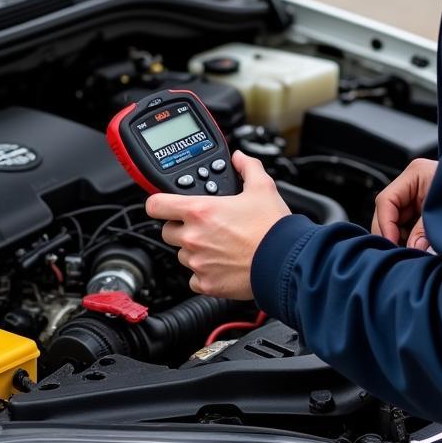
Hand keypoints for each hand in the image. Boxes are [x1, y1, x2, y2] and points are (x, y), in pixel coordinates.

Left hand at [145, 151, 291, 298]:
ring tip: (218, 245)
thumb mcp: (263, 187)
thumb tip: (239, 158)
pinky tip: (221, 264)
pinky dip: (204, 272)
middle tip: (204, 225)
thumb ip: (247, 167)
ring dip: (194, 249)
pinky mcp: (206, 284)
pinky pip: (194, 278)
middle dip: (182, 227)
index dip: (159, 203)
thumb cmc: (273, 228)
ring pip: (181, 254)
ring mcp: (198, 262)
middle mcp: (193, 237)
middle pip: (167, 231)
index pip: (155, 205)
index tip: (166, 204)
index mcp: (200, 210)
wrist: (286, 262)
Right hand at [371, 158, 437, 249]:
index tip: (391, 243)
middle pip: (386, 211)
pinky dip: (408, 238)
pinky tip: (415, 247)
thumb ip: (425, 229)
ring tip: (409, 252)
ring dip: (399, 238)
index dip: (385, 225)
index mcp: (414, 174)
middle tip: (397, 253)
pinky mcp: (421, 208)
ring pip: (394, 221)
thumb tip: (412, 248)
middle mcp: (411, 184)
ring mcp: (415, 196)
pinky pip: (406, 225)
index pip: (386, 200)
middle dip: (389, 234)